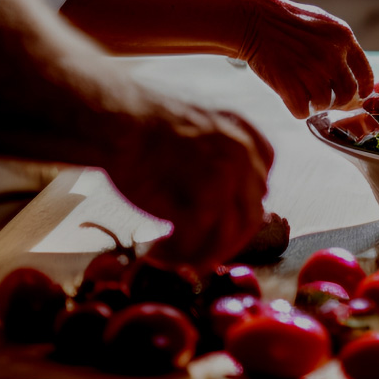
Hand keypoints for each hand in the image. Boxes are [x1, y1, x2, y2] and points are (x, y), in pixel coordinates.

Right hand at [100, 97, 274, 273]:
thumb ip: (218, 154)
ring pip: (228, 235)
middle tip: (196, 255)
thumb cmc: (143, 122)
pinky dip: (177, 256)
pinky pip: (200, 243)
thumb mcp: (197, 126)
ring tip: (171, 258)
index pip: (261, 184)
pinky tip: (155, 254)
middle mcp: (245, 156)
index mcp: (246, 134)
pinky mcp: (204, 202)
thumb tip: (223, 194)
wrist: (117, 120)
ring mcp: (227, 179)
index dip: (240, 209)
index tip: (218, 224)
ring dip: (201, 254)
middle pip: (249, 215)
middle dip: (224, 241)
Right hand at [236, 0, 374, 117]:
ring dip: (316, 104)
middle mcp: (332, 55)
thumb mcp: (323, 23)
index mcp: (343, 37)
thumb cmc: (288, 21)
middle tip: (328, 99)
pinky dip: (298, 110)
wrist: (254, 19)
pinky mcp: (290, 84)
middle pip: (347, 94)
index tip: (360, 96)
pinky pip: (303, 112)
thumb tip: (355, 74)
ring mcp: (312, 70)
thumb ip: (341, 45)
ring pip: (325, 104)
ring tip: (305, 94)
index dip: (363, 89)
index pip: (364, 73)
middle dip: (339, 101)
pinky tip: (292, 99)